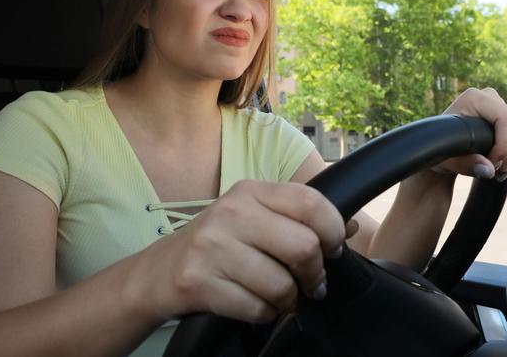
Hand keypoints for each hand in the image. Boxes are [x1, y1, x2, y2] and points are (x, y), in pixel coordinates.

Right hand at [133, 180, 352, 323]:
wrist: (156, 273)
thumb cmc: (217, 245)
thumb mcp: (254, 219)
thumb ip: (299, 219)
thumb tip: (351, 227)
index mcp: (250, 191)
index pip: (312, 203)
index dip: (333, 230)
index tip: (334, 249)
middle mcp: (231, 213)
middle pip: (304, 246)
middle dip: (316, 274)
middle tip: (312, 283)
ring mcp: (212, 247)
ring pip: (282, 285)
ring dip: (288, 300)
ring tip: (280, 297)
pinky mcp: (198, 281)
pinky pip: (256, 308)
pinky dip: (264, 314)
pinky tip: (254, 304)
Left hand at [433, 87, 506, 179]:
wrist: (439, 146)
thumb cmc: (439, 150)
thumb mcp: (446, 159)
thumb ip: (465, 164)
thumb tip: (489, 171)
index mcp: (475, 98)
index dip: (504, 146)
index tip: (490, 165)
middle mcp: (490, 97)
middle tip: (492, 172)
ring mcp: (501, 107)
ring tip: (494, 172)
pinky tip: (500, 167)